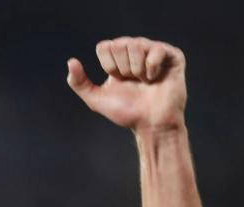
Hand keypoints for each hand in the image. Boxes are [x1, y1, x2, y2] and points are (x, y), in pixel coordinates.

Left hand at [66, 37, 186, 132]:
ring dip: (136, 70)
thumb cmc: (126, 112)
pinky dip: (151, 68)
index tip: (117, 80)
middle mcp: (136, 51)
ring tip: (144, 81)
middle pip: (119, 44)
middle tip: (133, 81)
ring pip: (136, 45)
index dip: (108, 66)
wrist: (150, 124)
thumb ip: (79, 83)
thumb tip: (71, 61)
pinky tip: (155, 78)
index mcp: (118, 58)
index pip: (104, 46)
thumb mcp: (96, 99)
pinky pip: (156, 50)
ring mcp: (154, 52)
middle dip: (123, 68)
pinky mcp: (172, 56)